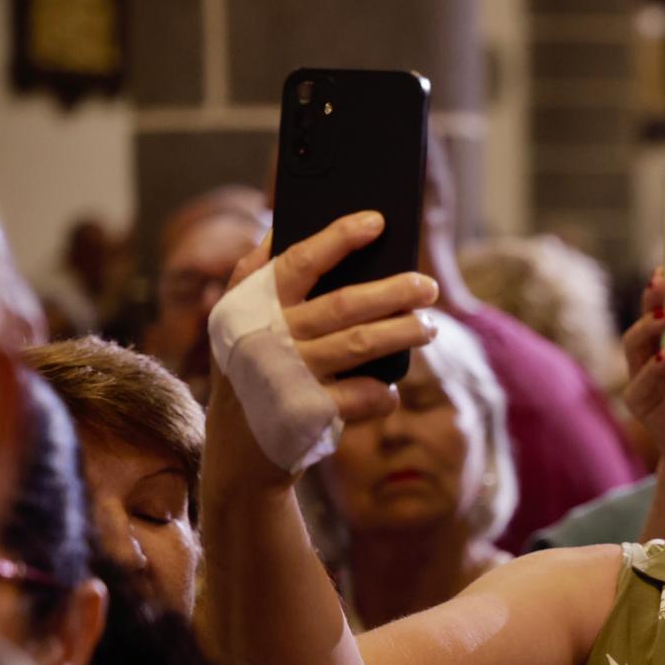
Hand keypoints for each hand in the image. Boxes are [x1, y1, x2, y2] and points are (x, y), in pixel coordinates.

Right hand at [225, 211, 437, 425]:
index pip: (300, 261)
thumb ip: (258, 271)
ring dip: (402, 333)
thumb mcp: (238, 315)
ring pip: (360, 344)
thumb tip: (285, 224)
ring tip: (429, 327)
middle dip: (394, 292)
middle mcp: (271, 335)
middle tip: (429, 286)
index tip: (377, 221)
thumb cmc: (251, 363)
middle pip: (344, 304)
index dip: (339, 238)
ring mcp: (290, 375)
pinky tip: (388, 387)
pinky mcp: (308, 413)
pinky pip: (362, 395)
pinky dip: (381, 391)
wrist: (236, 443)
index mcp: (254, 303)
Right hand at [622, 268, 664, 466]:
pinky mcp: (642, 404)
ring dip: (650, 330)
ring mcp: (641, 381)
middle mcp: (648, 360)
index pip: (658, 311)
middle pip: (643, 322)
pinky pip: (642, 384)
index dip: (658, 292)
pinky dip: (656, 371)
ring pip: (635, 348)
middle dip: (650, 303)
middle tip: (662, 283)